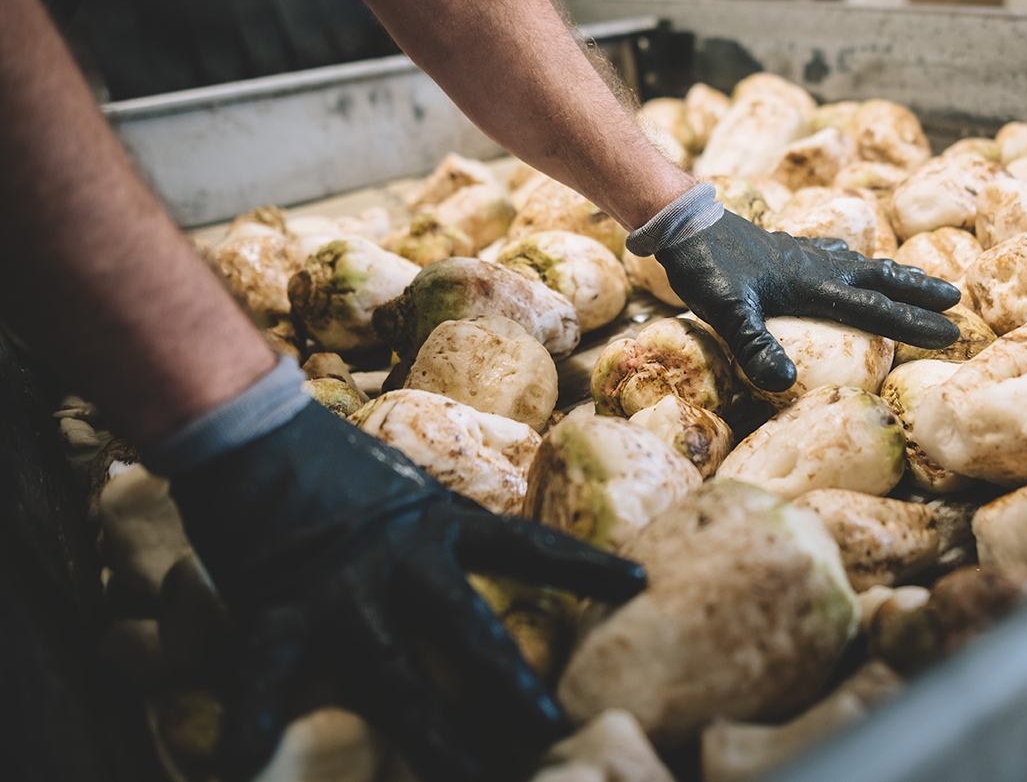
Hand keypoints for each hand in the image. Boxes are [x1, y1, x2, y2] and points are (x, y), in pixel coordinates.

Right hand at [168, 402, 644, 781]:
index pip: (526, 545)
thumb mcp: (402, 486)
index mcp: (438, 522)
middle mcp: (401, 558)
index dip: (582, 567)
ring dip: (428, 736)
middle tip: (553, 728)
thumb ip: (432, 529)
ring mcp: (342, 588)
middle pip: (468, 632)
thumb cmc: (325, 457)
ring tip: (466, 776)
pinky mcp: (277, 607)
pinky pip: (264, 678)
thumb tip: (459, 559)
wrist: (248, 425)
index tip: (637, 585)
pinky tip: (245, 771)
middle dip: (512, 686)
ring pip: (394, 676)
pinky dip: (251, 727)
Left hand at [655, 211, 961, 390]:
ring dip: (892, 275)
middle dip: (918, 292)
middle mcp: (816, 267)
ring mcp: (802, 256)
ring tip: (918, 281)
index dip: (914, 323)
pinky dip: (852, 259)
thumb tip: (782, 383)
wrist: (682, 223)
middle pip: (880, 280)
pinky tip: (848, 258)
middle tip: (955, 299)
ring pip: (861, 264)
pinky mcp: (784, 250)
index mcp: (812, 286)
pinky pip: (832, 255)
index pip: (875, 309)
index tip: (951, 331)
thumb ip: (754, 345)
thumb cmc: (704, 267)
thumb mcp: (725, 311)